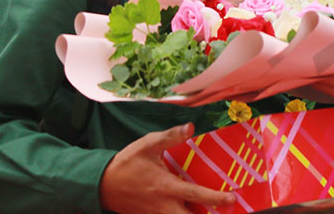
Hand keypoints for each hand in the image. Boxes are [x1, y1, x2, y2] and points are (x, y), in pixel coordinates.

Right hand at [99, 124, 236, 213]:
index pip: (196, 195)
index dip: (216, 198)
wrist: (101, 184)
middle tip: (224, 209)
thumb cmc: (127, 163)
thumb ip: (170, 137)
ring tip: (208, 209)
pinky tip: (188, 207)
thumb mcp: (148, 145)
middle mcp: (163, 205)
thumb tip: (190, 127)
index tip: (232, 199)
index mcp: (166, 187)